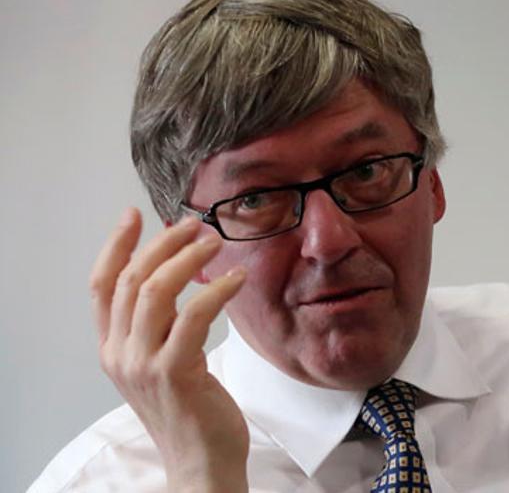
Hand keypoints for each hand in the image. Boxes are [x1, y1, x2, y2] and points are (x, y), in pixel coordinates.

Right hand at [89, 208, 248, 491]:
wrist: (201, 462)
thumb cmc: (190, 411)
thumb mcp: (162, 363)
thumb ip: (159, 327)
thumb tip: (177, 277)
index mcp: (112, 349)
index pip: (102, 285)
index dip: (115, 245)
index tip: (135, 215)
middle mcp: (120, 354)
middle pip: (131, 279)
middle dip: (163, 244)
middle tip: (195, 226)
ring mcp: (143, 364)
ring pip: (156, 290)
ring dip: (188, 258)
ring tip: (216, 243)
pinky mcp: (175, 372)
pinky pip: (194, 315)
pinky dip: (216, 290)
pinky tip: (238, 280)